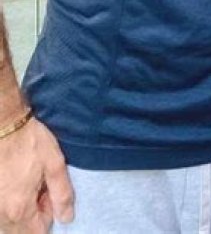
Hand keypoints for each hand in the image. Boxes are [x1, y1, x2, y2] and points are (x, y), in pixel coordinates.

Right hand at [0, 117, 73, 231]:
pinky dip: (7, 203)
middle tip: (37, 186)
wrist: (3, 124)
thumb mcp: (54, 163)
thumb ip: (62, 193)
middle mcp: (0, 214)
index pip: (37, 232)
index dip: (48, 214)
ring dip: (19, 210)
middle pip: (19, 230)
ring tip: (26, 183)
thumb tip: (67, 218)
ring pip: (7, 222)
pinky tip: (13, 182)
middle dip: (32, 215)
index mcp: (19, 209)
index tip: (49, 192)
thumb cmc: (30, 141)